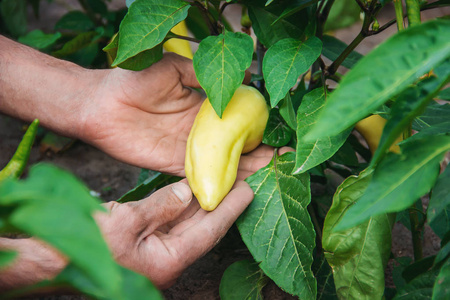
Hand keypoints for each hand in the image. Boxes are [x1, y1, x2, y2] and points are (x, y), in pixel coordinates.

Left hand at [82, 54, 271, 176]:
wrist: (101, 104)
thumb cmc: (134, 78)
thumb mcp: (174, 67)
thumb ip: (205, 74)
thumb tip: (241, 76)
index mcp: (203, 107)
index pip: (238, 118)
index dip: (259, 125)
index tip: (281, 131)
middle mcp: (200, 131)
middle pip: (236, 145)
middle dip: (261, 152)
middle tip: (286, 160)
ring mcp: (190, 150)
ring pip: (224, 163)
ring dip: (248, 170)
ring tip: (275, 174)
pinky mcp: (175, 166)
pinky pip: (203, 177)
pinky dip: (222, 183)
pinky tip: (244, 187)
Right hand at [95, 180, 253, 287]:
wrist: (53, 258)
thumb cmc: (83, 246)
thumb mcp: (124, 222)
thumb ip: (160, 206)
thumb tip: (187, 191)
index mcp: (167, 262)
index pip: (209, 231)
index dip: (230, 208)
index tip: (250, 190)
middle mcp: (167, 260)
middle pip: (203, 228)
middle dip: (222, 203)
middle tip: (242, 180)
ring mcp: (156, 253)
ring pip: (187, 224)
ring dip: (203, 203)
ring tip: (222, 180)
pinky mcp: (145, 244)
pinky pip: (170, 222)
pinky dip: (181, 205)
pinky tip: (190, 189)